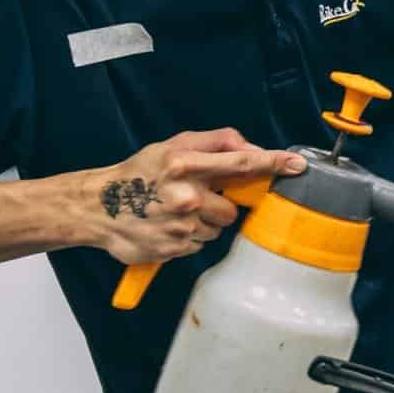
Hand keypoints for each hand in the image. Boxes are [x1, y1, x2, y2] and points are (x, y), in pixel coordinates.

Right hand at [81, 129, 304, 263]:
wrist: (96, 206)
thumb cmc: (138, 173)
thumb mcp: (174, 146)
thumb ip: (216, 143)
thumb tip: (253, 151)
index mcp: (186, 164)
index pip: (241, 163)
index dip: (273, 163)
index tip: (297, 165)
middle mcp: (186, 195)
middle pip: (232, 207)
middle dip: (219, 204)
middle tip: (192, 198)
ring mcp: (180, 225)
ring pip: (217, 229)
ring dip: (203, 223)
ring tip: (174, 213)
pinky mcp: (174, 249)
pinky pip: (199, 245)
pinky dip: (188, 238)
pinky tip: (167, 227)